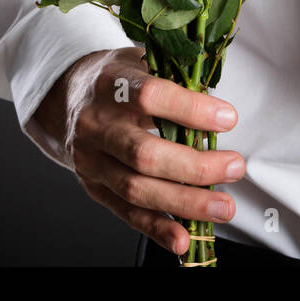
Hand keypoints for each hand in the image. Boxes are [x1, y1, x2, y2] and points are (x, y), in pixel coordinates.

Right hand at [31, 46, 243, 255]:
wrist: (65, 97)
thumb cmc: (118, 79)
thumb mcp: (141, 62)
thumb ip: (176, 79)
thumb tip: (220, 109)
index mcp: (109, 84)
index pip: (150, 96)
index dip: (190, 109)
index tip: (227, 118)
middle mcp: (95, 125)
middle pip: (143, 153)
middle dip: (194, 166)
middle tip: (234, 167)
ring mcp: (91, 160)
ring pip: (136, 188)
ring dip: (184, 202)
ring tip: (223, 207)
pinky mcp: (93, 187)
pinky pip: (126, 213)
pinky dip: (156, 228)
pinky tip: (183, 238)